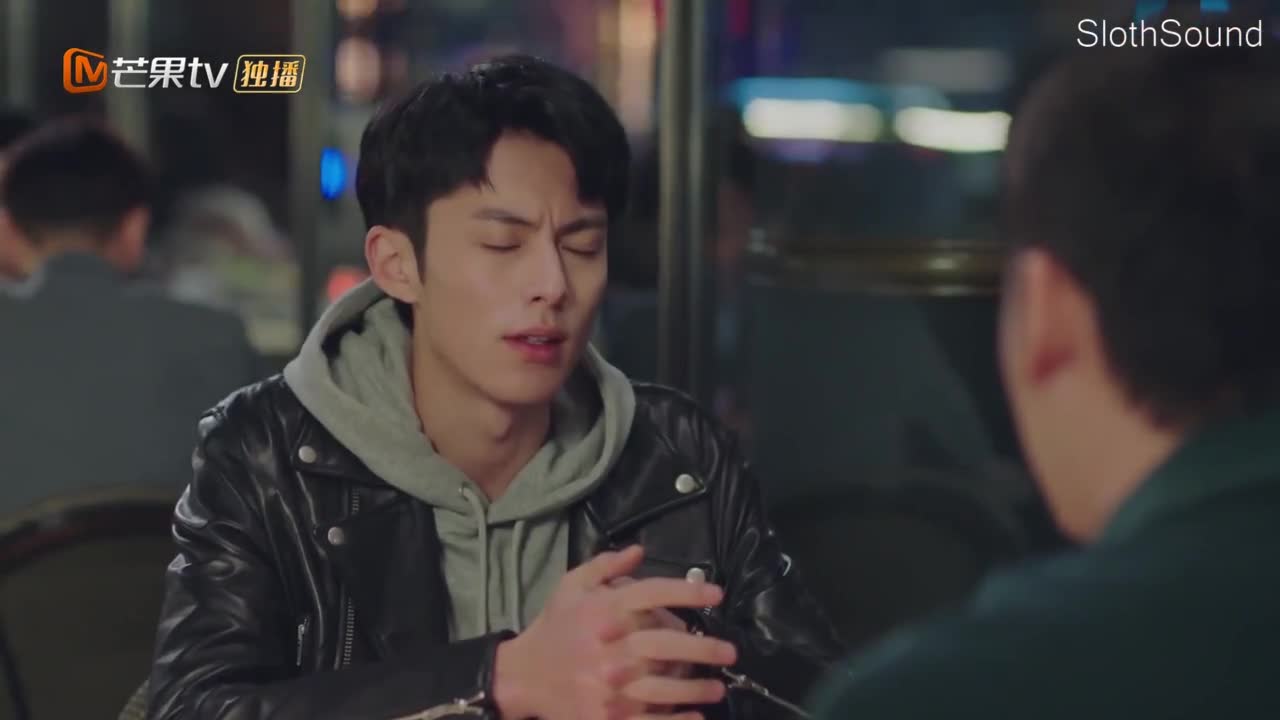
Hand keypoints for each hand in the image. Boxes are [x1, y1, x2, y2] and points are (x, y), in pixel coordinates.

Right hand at [493, 546, 736, 719]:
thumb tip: (640, 550)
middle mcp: (609, 646)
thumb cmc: (554, 627)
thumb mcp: (572, 586)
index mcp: (604, 610)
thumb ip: (605, 566)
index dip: (689, 592)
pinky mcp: (606, 716)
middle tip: (730, 652)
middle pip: (666, 643)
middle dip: (704, 648)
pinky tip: (695, 717)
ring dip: (696, 689)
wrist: (522, 675)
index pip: (653, 594)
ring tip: (718, 688)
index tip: (717, 594)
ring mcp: (608, 685)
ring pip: (662, 686)